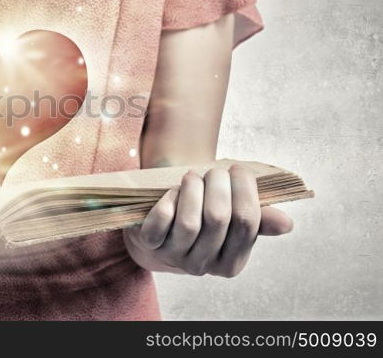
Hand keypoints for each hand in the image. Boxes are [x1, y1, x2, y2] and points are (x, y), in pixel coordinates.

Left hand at [124, 164, 293, 276]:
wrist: (159, 228)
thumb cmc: (201, 217)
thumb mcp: (230, 219)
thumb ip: (257, 220)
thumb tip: (286, 223)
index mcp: (231, 263)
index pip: (247, 223)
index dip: (245, 190)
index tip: (240, 170)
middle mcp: (203, 265)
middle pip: (218, 219)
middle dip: (219, 185)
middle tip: (215, 171)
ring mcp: (173, 257)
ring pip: (189, 222)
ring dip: (193, 190)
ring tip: (193, 176)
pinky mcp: (149, 244)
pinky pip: (160, 222)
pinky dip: (169, 200)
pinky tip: (173, 191)